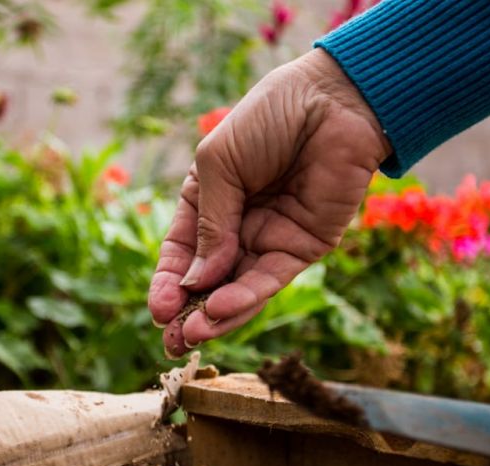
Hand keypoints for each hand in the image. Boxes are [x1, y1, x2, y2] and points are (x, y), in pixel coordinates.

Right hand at [148, 49, 391, 357]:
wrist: (332, 101)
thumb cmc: (268, 119)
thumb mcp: (219, 166)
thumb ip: (209, 223)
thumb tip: (196, 281)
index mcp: (207, 200)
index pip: (181, 252)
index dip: (168, 282)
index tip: (157, 311)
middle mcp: (236, 226)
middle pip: (207, 280)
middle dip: (187, 312)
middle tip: (171, 342)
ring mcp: (270, 239)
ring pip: (237, 288)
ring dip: (215, 314)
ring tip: (193, 334)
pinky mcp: (304, 247)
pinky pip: (270, 279)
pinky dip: (246, 297)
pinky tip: (221, 308)